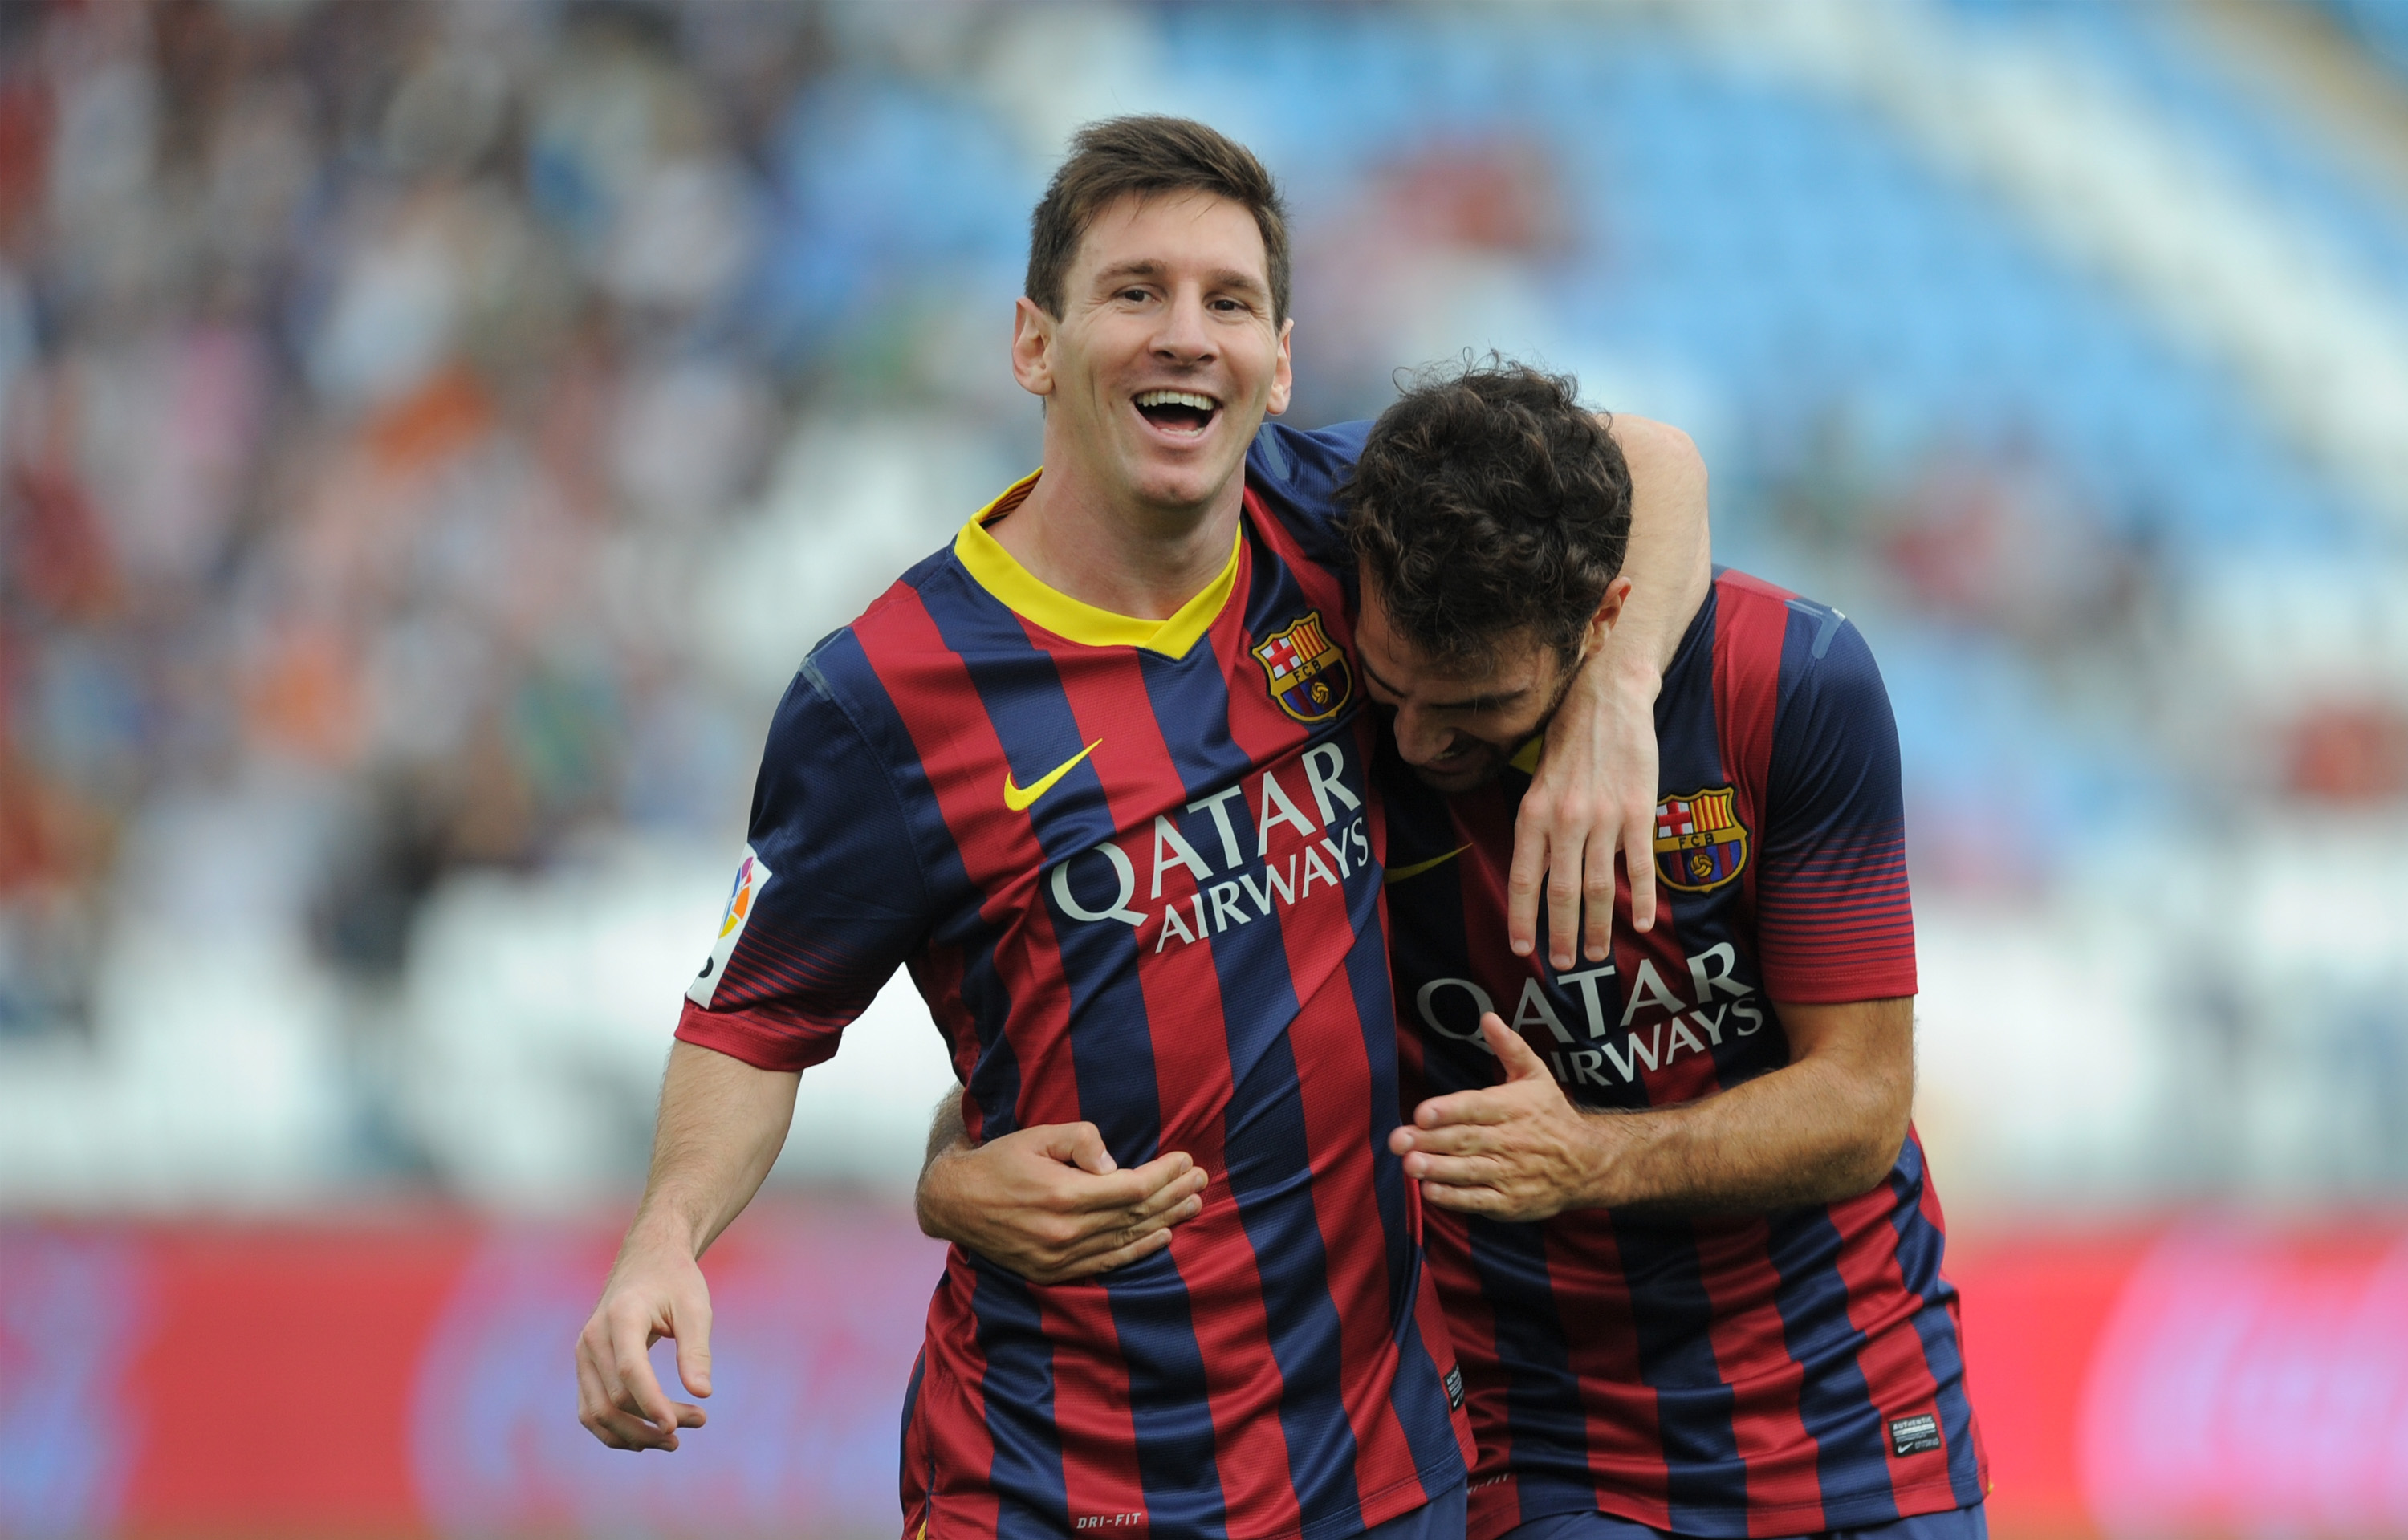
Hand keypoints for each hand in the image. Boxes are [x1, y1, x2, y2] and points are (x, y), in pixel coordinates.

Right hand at [575, 1231, 712, 1450]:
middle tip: (701, 1421)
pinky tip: (646, 1439)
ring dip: (634, 1436)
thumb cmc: (675, 1282)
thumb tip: (702, 1393)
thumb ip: (696, 1350)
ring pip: (597, 1412)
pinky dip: (614, 1432)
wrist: (647, 1262)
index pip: (630, 1371)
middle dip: (655, 1421)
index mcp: (621, 1316)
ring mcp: (583, 1354)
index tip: (679, 1426)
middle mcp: (593, 1338)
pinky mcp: (584, 1368)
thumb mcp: (695, 1308)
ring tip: (674, 1442)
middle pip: (615, 1398)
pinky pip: (590, 1411)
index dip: (652, 1403)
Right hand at [917, 1121, 1208, 1284]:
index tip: (1185, 1160)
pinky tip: (1163, 1237)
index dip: (1164, 1175)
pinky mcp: (1053, 1272)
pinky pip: (1106, 1263)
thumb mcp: (1038, 1135)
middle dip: (1173, 1195)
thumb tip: (1116, 1164)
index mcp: (1064, 1194)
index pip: (1133, 1188)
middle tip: (1201, 1181)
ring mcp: (1060, 1257)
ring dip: (1165, 1222)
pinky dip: (1138, 1251)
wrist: (956, 1202)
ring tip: (1193, 1205)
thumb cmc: (999, 1161)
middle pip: (1136, 1215)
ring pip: (1126, 1240)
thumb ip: (1082, 1141)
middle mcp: (1066, 1232)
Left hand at [1389, 1014, 1617, 1220]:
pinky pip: (1477, 1200)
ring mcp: (1509, 1174)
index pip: (1476, 1107)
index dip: (1448, 1110)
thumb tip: (1488, 1016)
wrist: (1588, 1164)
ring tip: (1409, 1164)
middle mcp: (1509, 1141)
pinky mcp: (1508, 1202)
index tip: (1421, 1112)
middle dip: (1429, 1140)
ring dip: (1437, 1168)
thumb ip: (1510, 1047)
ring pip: (1468, 1170)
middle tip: (1397, 1140)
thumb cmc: (1552, 1115)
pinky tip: (1430, 1191)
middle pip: (1464, 1140)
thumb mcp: (1536, 1076)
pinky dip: (1453, 1198)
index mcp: (1512, 1107)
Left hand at [1512, 660, 1659, 968]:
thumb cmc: (1568, 739)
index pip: (1524, 878)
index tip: (1523, 949)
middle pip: (1563, 893)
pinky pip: (1639, 866)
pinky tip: (1643, 922)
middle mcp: (1565, 820)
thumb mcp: (1538, 781)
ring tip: (1596, 954)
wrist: (1608, 697)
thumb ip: (1538, 827)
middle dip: (1562, 935)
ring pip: (1600, 887)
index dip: (1522, 917)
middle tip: (1565, 965)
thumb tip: (1537, 875)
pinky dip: (1642, 898)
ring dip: (1599, 927)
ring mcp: (1603, 818)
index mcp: (1534, 813)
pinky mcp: (1638, 812)